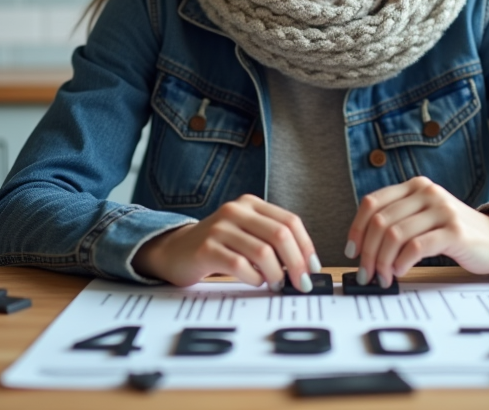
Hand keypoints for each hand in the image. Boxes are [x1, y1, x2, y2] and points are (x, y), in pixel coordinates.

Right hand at [132, 194, 319, 289]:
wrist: (175, 251)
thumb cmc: (217, 246)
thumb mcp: (246, 233)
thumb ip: (271, 240)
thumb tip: (305, 264)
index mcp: (250, 204)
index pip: (290, 221)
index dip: (306, 246)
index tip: (313, 268)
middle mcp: (236, 211)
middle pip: (280, 235)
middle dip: (297, 263)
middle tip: (302, 283)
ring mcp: (220, 228)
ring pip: (263, 252)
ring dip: (276, 274)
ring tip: (276, 284)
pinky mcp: (206, 248)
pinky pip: (241, 266)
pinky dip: (254, 279)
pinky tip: (255, 282)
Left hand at [346, 176, 488, 286]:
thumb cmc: (454, 233)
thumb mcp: (423, 218)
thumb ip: (398, 221)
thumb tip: (361, 248)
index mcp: (415, 186)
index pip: (372, 203)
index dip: (357, 229)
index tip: (352, 252)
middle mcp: (427, 192)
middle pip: (381, 221)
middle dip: (368, 252)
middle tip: (366, 274)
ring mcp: (442, 210)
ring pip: (395, 234)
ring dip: (383, 261)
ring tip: (383, 278)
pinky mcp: (454, 231)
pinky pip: (417, 246)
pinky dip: (402, 262)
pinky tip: (400, 273)